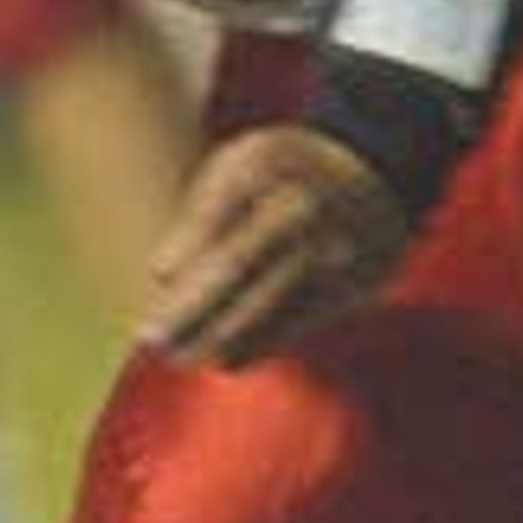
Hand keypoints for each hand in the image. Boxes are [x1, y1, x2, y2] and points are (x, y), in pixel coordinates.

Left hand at [139, 124, 413, 368]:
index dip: (187, 246)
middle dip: (193, 306)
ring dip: (222, 337)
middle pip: (240, 263)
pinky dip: (261, 343)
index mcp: (264, 169)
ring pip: (270, 303)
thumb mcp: (239, 164)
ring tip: (180, 357)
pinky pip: (300, 322)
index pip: (217, 210)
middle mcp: (300, 210)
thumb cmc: (279, 172)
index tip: (156, 275)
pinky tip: (226, 358)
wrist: (372, 174)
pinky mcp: (353, 287)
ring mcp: (331, 250)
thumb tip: (161, 277)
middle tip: (151, 338)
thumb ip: (202, 213)